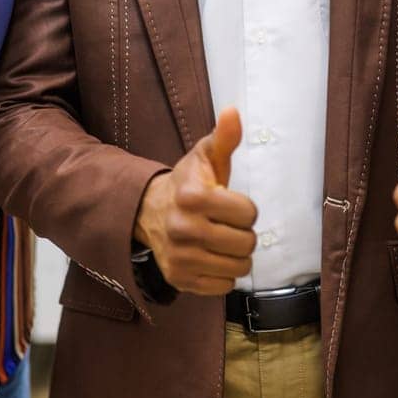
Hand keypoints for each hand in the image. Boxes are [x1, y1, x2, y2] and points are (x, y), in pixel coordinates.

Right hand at [132, 108, 257, 295]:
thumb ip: (224, 137)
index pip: (248, 213)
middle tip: (226, 224)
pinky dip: (223, 274)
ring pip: (239, 267)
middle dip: (243, 233)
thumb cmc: (187, 183)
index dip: (245, 208)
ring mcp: (180, 257)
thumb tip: (233, 112)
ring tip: (221, 241)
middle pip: (246, 243)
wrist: (149, 212)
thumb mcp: (205, 157)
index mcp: (193, 196)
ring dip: (236, 255)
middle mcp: (183, 229)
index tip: (230, 203)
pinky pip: (223, 286)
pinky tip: (211, 257)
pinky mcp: (179, 279)